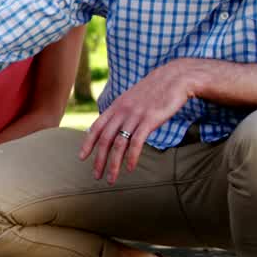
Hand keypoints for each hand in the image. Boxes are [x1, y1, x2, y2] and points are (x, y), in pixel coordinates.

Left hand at [80, 60, 194, 182]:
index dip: (87, 143)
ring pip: (118, 144)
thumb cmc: (155, 90)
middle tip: (95, 176)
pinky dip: (132, 157)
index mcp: (116, 107)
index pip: (96, 127)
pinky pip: (136, 142)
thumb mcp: (133, 98)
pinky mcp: (149, 120)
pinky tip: (130, 168)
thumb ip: (122, 111)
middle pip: (104, 139)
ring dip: (113, 164)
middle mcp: (122, 112)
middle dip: (98, 160)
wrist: (175, 78)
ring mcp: (135, 116)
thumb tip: (116, 124)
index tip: (81, 157)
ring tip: (111, 179)